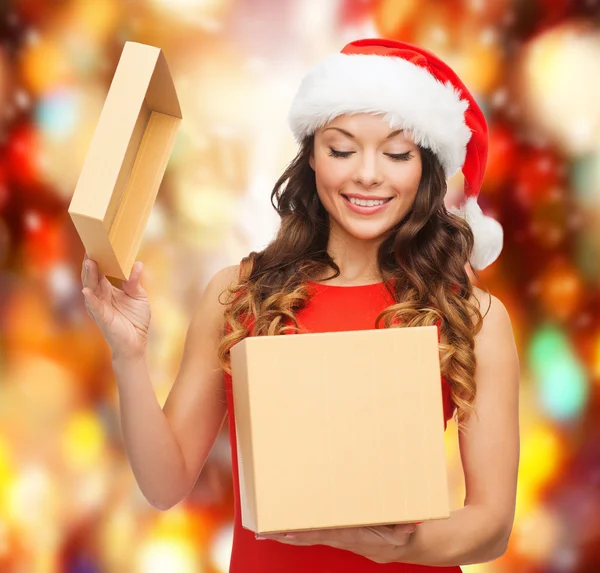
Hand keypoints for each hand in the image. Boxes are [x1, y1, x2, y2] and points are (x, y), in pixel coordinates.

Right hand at [81, 253, 150, 359]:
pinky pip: (94, 306)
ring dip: (89, 275)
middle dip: (92, 262)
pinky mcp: (101, 317)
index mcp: (108, 289)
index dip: (99, 258)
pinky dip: (90, 298)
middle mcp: (100, 296)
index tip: (99, 243)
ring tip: (90, 261)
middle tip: (92, 246)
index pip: (101, 270)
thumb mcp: (138, 296)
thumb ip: (134, 282)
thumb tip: (137, 264)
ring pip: (90, 287)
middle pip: (93, 276)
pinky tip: (87, 290)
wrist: (136, 343)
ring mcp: (98, 306)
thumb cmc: (136, 320)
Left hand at [260, 523, 416, 563]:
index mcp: (358, 537)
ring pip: (311, 537)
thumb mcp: (405, 528)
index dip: (309, 534)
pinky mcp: (340, 537)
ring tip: (267, 531)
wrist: (409, 544)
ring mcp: (341, 540)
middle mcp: (345, 540)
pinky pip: (317, 535)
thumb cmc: (404, 530)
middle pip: (312, 538)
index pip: (328, 535)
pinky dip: (301, 533)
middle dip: (289, 535)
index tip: (289, 532)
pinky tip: (286, 530)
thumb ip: (403, 527)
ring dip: (289, 535)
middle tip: (265, 532)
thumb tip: (406, 527)